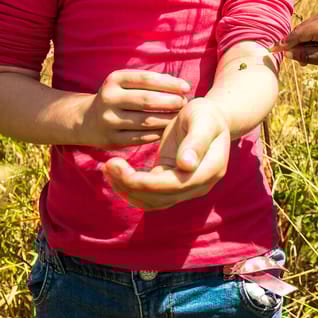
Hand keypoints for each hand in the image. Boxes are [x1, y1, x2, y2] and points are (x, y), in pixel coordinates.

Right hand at [81, 70, 189, 145]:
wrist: (87, 119)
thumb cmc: (118, 97)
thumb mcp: (126, 83)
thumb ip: (150, 82)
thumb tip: (181, 85)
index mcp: (114, 79)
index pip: (147, 79)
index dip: (169, 83)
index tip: (186, 87)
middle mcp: (109, 98)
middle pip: (147, 101)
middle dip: (170, 102)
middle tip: (185, 103)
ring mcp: (109, 120)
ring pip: (145, 121)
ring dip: (167, 119)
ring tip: (179, 116)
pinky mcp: (111, 139)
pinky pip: (140, 138)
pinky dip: (157, 134)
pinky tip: (167, 130)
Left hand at [102, 97, 229, 210]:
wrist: (209, 119)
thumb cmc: (206, 115)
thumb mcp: (203, 121)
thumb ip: (197, 141)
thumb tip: (186, 165)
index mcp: (210, 170)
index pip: (175, 185)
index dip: (146, 182)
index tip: (121, 167)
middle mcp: (199, 185)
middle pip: (161, 198)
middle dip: (131, 185)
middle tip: (108, 164)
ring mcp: (185, 188)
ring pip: (153, 201)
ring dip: (127, 190)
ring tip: (108, 168)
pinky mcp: (171, 183)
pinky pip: (149, 195)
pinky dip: (131, 188)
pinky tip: (115, 172)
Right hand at [271, 10, 317, 69]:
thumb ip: (305, 55)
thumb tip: (287, 53)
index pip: (297, 35)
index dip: (284, 45)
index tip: (272, 51)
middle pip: (298, 32)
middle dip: (296, 47)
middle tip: (302, 63)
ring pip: (303, 30)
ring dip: (302, 44)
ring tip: (312, 58)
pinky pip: (309, 28)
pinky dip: (308, 39)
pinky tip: (315, 49)